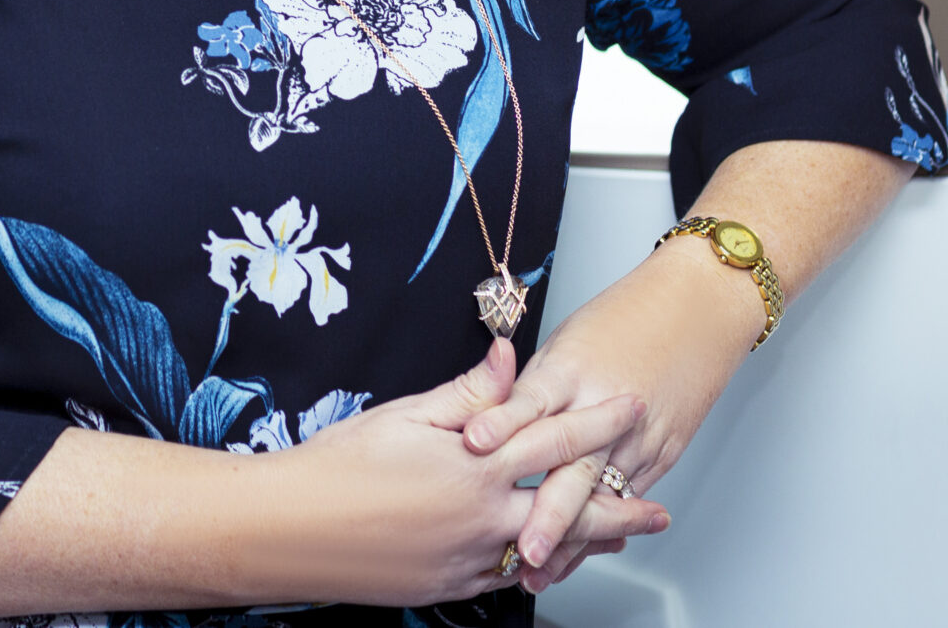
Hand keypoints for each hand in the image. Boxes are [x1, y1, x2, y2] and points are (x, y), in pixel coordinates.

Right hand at [255, 336, 667, 607]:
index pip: (553, 437)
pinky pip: (504, 576)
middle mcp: (481, 519)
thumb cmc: (336, 467)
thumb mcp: (404, 414)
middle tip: (659, 509)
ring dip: (585, 543)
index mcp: (474, 466)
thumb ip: (467, 392)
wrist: (289, 530)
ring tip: (618, 539)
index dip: (596, 421)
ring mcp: (466, 561)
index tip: (628, 407)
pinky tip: (542, 559)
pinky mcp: (446, 589)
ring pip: (544, 550)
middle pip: (569, 510)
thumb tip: (507, 357)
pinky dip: (532, 565)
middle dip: (620, 508)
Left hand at [460, 245, 762, 589]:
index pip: (531, 403)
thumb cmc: (628, 315)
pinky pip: (626, 497)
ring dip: (570, 539)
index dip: (501, 426)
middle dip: (546, 515)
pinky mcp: (662, 451)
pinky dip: (602, 527)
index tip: (472, 448)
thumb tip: (489, 422)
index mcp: (572, 370)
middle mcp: (604, 408)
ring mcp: (638, 435)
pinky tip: (581, 554)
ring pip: (600, 497)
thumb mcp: (566, 340)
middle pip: (573, 467)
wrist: (701, 304)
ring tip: (541, 572)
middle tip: (521, 549)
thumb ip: (528, 388)